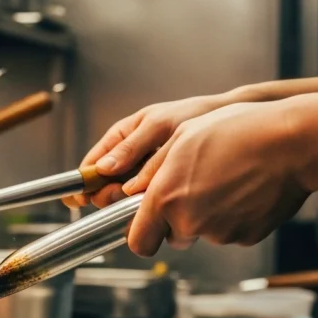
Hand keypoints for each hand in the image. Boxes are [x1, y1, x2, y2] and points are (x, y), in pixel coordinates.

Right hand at [69, 91, 244, 207]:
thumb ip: (131, 146)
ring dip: (130, 201)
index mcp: (120, 137)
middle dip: (110, 194)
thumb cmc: (196, 114)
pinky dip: (148, 203)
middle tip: (128, 194)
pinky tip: (161, 199)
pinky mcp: (160, 187)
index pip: (91, 165)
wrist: (234, 121)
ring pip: (123, 197)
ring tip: (150, 193)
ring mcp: (143, 173)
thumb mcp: (160, 125)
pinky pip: (145, 201)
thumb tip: (103, 168)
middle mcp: (128, 157)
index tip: (83, 198)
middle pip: (104, 186)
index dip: (85, 183)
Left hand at [122, 102, 309, 255]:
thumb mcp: (181, 137)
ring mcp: (220, 232)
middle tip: (196, 188)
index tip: (147, 226)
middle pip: (173, 238)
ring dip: (208, 216)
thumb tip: (131, 190)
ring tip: (226, 180)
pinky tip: (245, 190)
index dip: (141, 235)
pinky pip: (231, 232)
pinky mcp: (246, 237)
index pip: (139, 242)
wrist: (291, 143)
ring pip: (203, 233)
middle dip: (178, 221)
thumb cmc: (236, 132)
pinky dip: (234, 217)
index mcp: (165, 198)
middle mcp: (189, 221)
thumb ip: (151, 170)